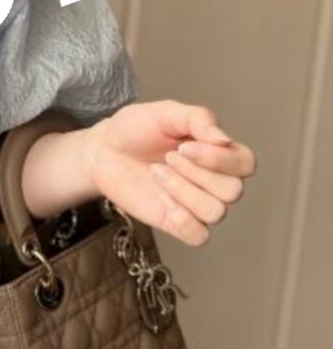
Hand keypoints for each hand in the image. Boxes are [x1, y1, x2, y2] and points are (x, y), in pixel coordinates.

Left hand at [84, 100, 256, 246]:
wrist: (103, 150)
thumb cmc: (136, 129)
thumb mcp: (167, 112)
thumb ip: (200, 119)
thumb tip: (224, 139)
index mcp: (218, 153)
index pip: (246, 164)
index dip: (220, 158)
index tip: (184, 145)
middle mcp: (214, 181)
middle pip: (233, 191)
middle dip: (196, 172)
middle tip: (168, 157)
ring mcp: (196, 204)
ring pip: (216, 212)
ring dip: (183, 190)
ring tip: (158, 173)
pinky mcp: (177, 223)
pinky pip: (199, 236)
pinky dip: (183, 219)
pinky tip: (162, 200)